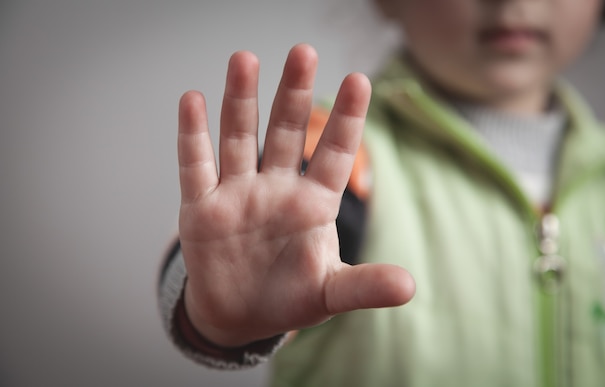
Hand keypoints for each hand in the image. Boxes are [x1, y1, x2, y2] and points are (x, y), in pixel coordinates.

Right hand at [177, 43, 414, 347]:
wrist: (239, 316)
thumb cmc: (289, 298)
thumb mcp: (330, 294)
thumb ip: (365, 286)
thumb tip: (410, 287)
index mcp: (313, 205)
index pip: (334, 154)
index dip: (346, 119)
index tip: (360, 80)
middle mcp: (276, 189)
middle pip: (286, 132)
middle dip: (293, 94)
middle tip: (302, 52)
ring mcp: (238, 194)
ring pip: (239, 138)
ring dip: (240, 100)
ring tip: (244, 59)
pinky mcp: (202, 209)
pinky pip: (195, 166)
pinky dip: (193, 135)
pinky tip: (193, 100)